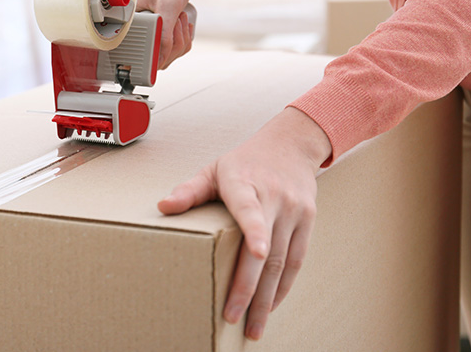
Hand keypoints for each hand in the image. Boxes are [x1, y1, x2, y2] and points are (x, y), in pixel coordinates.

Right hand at [136, 0, 200, 68]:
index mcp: (129, 23)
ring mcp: (147, 32)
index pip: (138, 54)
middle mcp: (134, 30)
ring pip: (168, 55)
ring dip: (181, 37)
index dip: (156, 56)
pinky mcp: (158, 32)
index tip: (169, 44)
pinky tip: (182, 23)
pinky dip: (184, 38)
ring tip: (178, 17)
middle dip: (175, 43)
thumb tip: (161, 59)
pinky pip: (174, 48)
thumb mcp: (168, 5)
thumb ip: (164, 34)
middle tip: (177, 19)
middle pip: (156, 59)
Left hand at [158, 108, 331, 340]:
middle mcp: (273, 198)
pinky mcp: (307, 220)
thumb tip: (163, 206)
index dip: (255, 230)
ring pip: (282, 261)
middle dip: (249, 288)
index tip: (257, 251)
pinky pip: (297, 260)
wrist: (290, 144)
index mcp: (245, 184)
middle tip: (233, 318)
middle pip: (265, 248)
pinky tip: (270, 305)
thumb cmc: (244, 162)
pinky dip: (283, 286)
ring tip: (254, 326)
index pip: (249, 208)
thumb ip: (190, 190)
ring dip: (268, 298)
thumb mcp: (214, 169)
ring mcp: (294, 211)